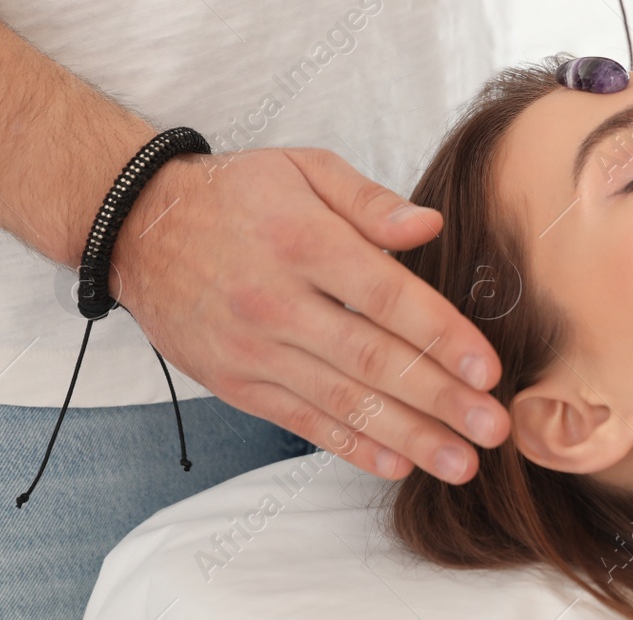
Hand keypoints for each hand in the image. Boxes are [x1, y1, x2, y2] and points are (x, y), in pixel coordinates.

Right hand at [108, 147, 508, 483]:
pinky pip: (303, 422)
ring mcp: (255, 351)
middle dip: (440, 399)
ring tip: (460, 463)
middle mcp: (278, 304)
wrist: (140, 229)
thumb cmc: (237, 193)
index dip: (441, 336)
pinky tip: (397, 464)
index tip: (488, 368)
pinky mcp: (237, 384)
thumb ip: (370, 200)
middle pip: (372, 360)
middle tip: (493, 429)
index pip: (386, 298)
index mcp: (304, 243)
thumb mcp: (303, 168)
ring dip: (408, 437)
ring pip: (342, 403)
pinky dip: (352, 447)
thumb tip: (428, 226)